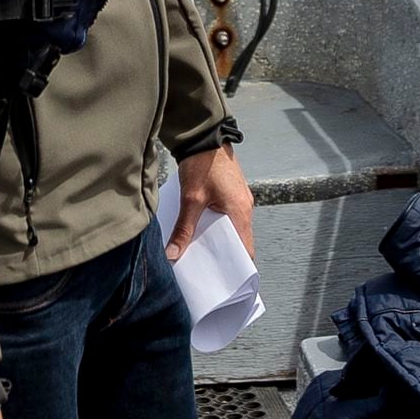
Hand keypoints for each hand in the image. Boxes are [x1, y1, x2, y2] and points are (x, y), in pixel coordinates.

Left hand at [169, 142, 255, 262]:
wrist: (206, 137)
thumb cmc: (203, 165)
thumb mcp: (190, 199)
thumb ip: (184, 228)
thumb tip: (174, 254)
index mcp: (240, 212)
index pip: (245, 248)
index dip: (237, 267)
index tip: (226, 281)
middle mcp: (245, 208)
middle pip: (238, 241)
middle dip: (223, 256)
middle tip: (207, 272)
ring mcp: (240, 201)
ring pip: (232, 229)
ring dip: (218, 240)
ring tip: (201, 255)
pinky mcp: (232, 195)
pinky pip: (227, 217)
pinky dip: (216, 227)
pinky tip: (200, 232)